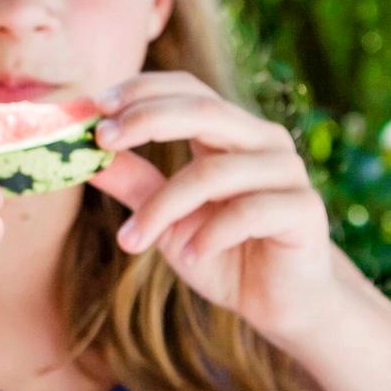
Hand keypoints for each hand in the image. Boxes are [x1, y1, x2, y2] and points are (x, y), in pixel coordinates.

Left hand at [92, 71, 341, 343]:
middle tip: (102, 139)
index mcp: (230, 133)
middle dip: (147, 119)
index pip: (189, 89)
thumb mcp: (166, 217)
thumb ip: (134, 184)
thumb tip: (86, 156)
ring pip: (213, 172)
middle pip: (205, 110)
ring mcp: (288, 172)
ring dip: (162, 207)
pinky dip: (209, 235)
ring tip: (132, 241)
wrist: (276, 300)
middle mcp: (263, 141)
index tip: (97, 104)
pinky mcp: (303, 210)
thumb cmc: (220, 251)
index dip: (144, 89)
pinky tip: (190, 256)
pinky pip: (248, 212)